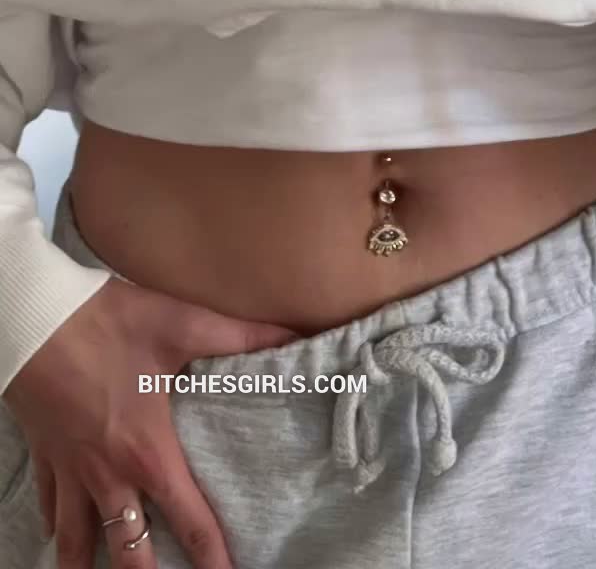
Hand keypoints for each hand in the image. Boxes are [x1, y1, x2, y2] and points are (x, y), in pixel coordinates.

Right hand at [2, 277, 297, 568]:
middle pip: (129, 551)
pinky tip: (60, 534)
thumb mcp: (180, 324)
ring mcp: (70, 469)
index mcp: (147, 452)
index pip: (190, 522)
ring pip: (76, 543)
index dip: (213, 559)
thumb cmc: (106, 323)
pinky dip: (57, 525)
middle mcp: (107, 474)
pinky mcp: (44, 452)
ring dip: (90, 565)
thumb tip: (294, 336)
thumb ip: (242, 336)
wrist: (35, 317)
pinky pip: (49, 505)